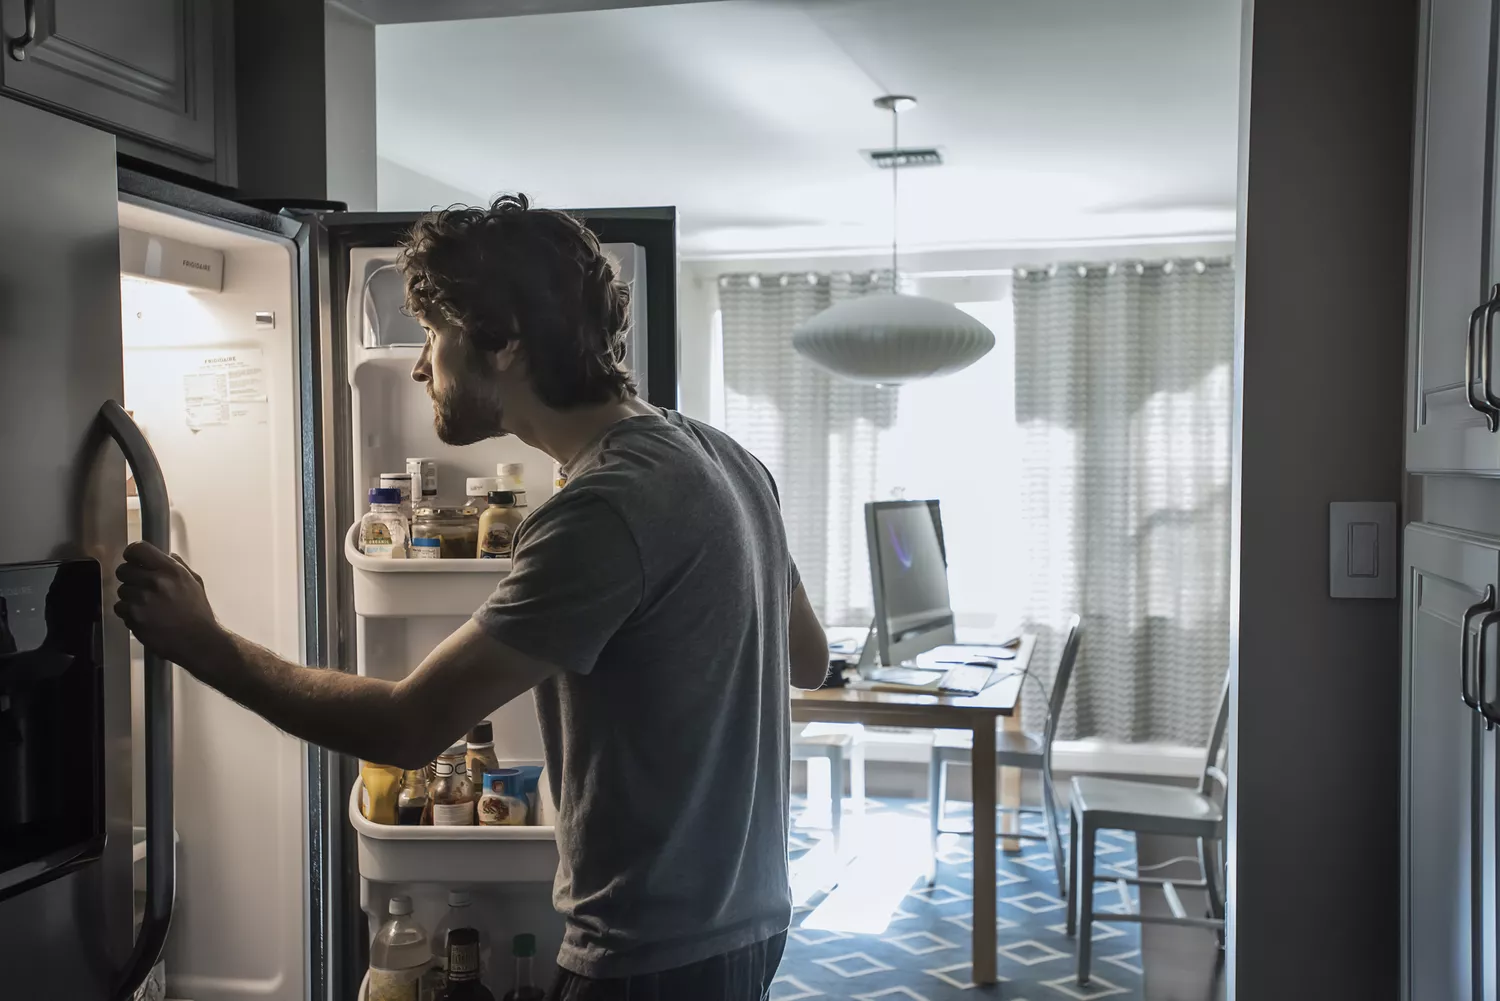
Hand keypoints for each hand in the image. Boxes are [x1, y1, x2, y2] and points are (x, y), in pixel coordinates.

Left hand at [114, 542, 225, 669]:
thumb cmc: (198, 614)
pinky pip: (120, 608)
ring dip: (130, 597)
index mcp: (171, 570)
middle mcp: (155, 581)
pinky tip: (143, 616)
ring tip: (146, 606)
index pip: (138, 549)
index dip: (132, 554)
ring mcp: (143, 599)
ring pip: (121, 590)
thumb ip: (180, 566)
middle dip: (129, 577)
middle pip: (123, 570)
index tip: (133, 560)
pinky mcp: (134, 616)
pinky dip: (128, 613)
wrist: (198, 641)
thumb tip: (169, 555)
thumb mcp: (195, 583)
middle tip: (140, 586)